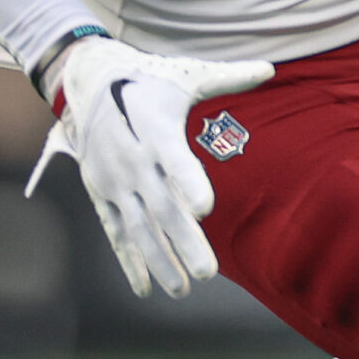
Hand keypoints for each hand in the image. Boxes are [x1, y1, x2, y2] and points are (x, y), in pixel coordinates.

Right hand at [26, 36, 272, 299]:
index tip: (204, 209)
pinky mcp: (100, 193)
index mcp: (155, 130)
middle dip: (182, 241)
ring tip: (182, 290)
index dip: (187, 183)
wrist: (88, 82)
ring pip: (137, 226)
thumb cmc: (148, 80)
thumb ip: (227, 77)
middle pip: (160, 206)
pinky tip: (146, 287)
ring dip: (158, 259)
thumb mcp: (185, 74)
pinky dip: (129, 259)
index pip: (173, 160)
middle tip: (208, 272)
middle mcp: (132, 159)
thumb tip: (270, 68)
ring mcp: (113, 180)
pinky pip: (114, 231)